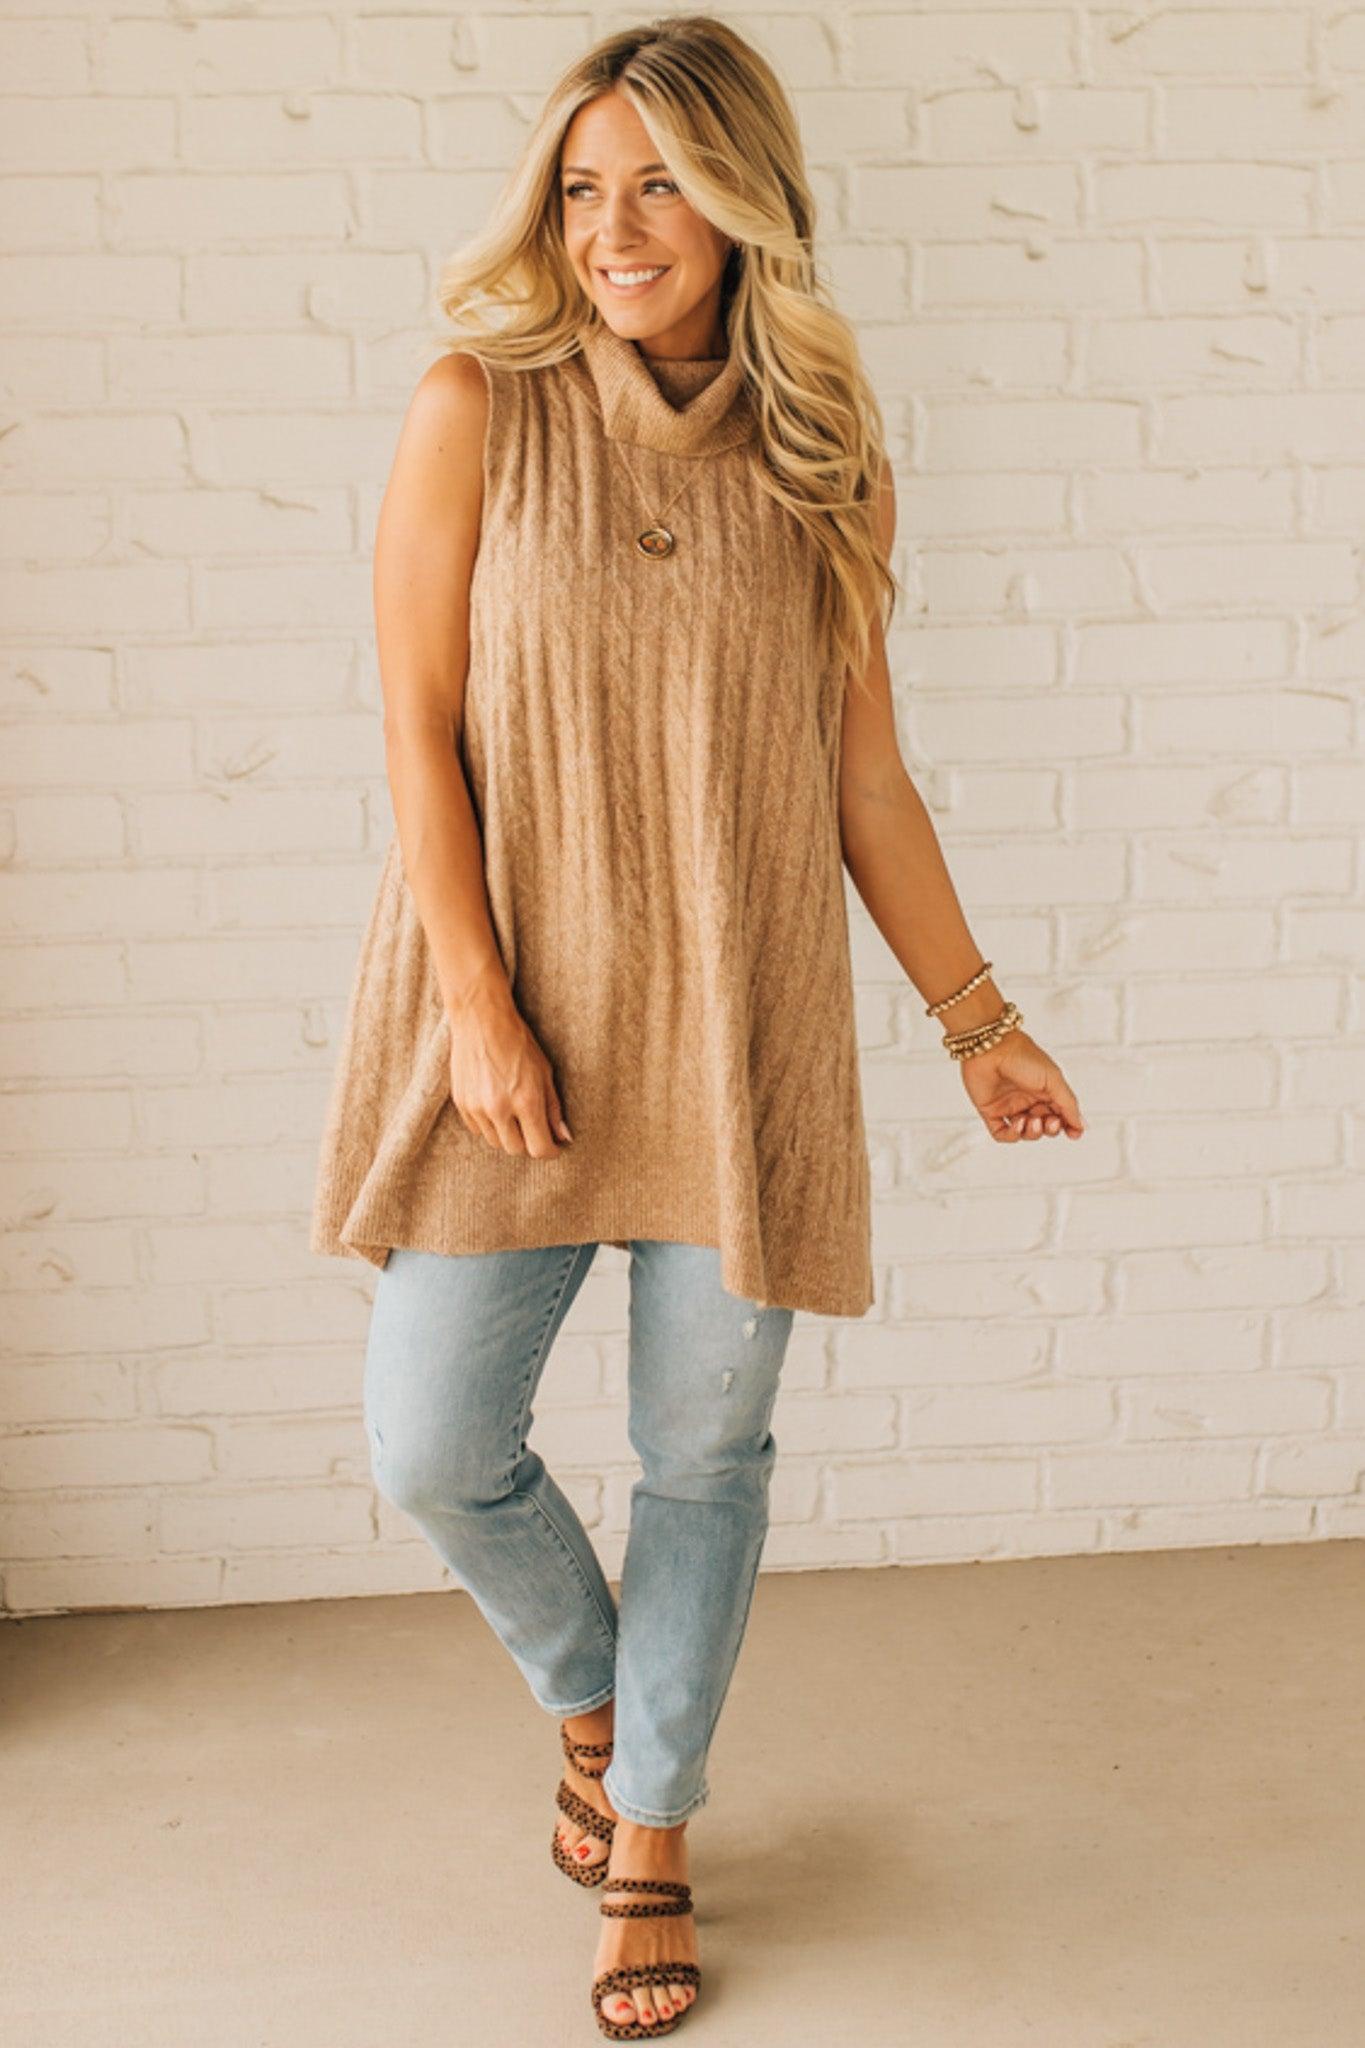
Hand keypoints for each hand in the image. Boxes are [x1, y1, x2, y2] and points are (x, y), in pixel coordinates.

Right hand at [447, 987, 572, 1156]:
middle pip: (516, 1149)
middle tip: (533, 1126)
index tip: (554, 1146)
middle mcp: (500, 1109)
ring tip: (513, 1111)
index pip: (539, 1148)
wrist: (480, 1020)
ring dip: (507, 1134)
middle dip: (528, 1142)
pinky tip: (495, 1103)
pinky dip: (489, 1124)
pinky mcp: (461, 1103)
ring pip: (496, 1142)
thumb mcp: (545, 1072)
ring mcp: (477, 1107)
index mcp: (526, 1101)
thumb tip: (563, 1137)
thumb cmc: (518, 1042)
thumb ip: (553, 1108)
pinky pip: (478, 1130)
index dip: (550, 1151)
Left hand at [955, 1027, 1084, 1143]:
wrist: (991, 1048)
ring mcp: (1009, 1106)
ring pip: (1025, 1132)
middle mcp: (1028, 1099)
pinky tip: (1017, 1124)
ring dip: (1033, 1133)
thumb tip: (1080, 1125)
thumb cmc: (1023, 1056)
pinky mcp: (991, 1111)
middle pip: (1044, 1126)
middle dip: (1050, 1129)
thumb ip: (1068, 1104)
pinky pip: (1002, 1133)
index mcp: (1045, 1089)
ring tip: (1033, 1121)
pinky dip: (1012, 1135)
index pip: (1060, 1114)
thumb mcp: (1054, 1079)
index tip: (1074, 1133)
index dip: (1068, 1126)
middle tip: (1051, 1122)